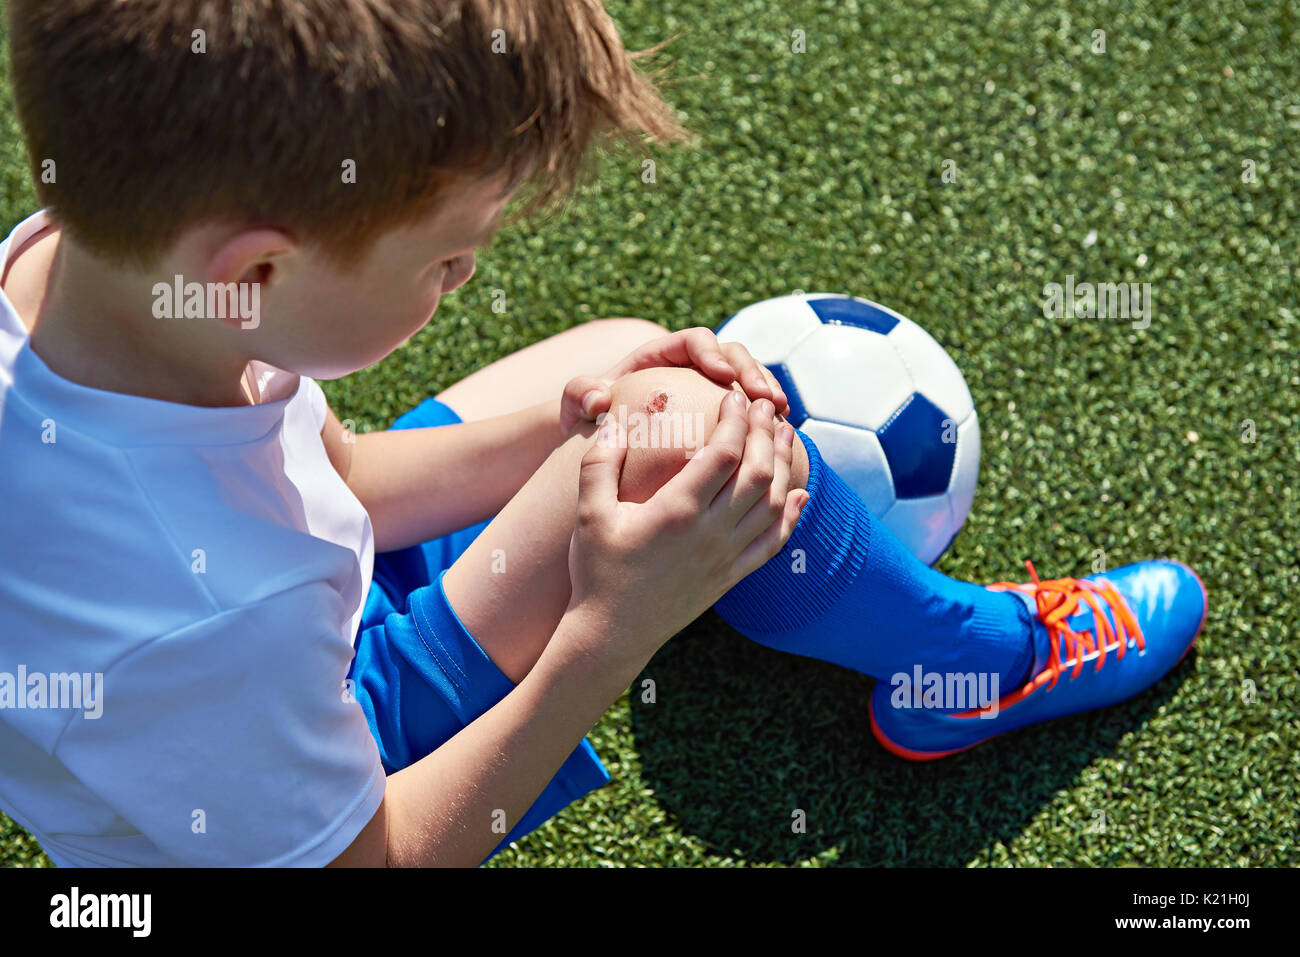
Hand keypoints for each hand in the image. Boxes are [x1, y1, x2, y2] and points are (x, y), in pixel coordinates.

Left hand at [559, 327, 788, 437]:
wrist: (597, 441)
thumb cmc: (586, 420)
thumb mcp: (575, 406)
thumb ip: (578, 393)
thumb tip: (597, 395)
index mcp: (660, 356)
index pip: (694, 340)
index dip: (711, 351)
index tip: (720, 374)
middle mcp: (690, 368)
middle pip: (732, 355)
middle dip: (752, 373)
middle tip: (766, 399)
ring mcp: (709, 391)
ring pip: (748, 381)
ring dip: (768, 395)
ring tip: (781, 416)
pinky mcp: (720, 415)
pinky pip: (750, 411)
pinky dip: (765, 420)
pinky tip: (776, 440)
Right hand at [564, 388, 808, 665]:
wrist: (612, 635)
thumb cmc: (597, 572)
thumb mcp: (589, 514)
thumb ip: (600, 464)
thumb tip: (614, 421)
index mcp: (678, 512)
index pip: (723, 453)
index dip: (735, 419)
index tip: (733, 396)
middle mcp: (710, 534)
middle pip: (757, 473)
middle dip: (765, 432)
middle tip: (762, 404)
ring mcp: (726, 557)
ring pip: (773, 504)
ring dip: (783, 464)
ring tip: (784, 433)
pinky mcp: (731, 577)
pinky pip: (773, 543)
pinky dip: (793, 515)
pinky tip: (800, 495)